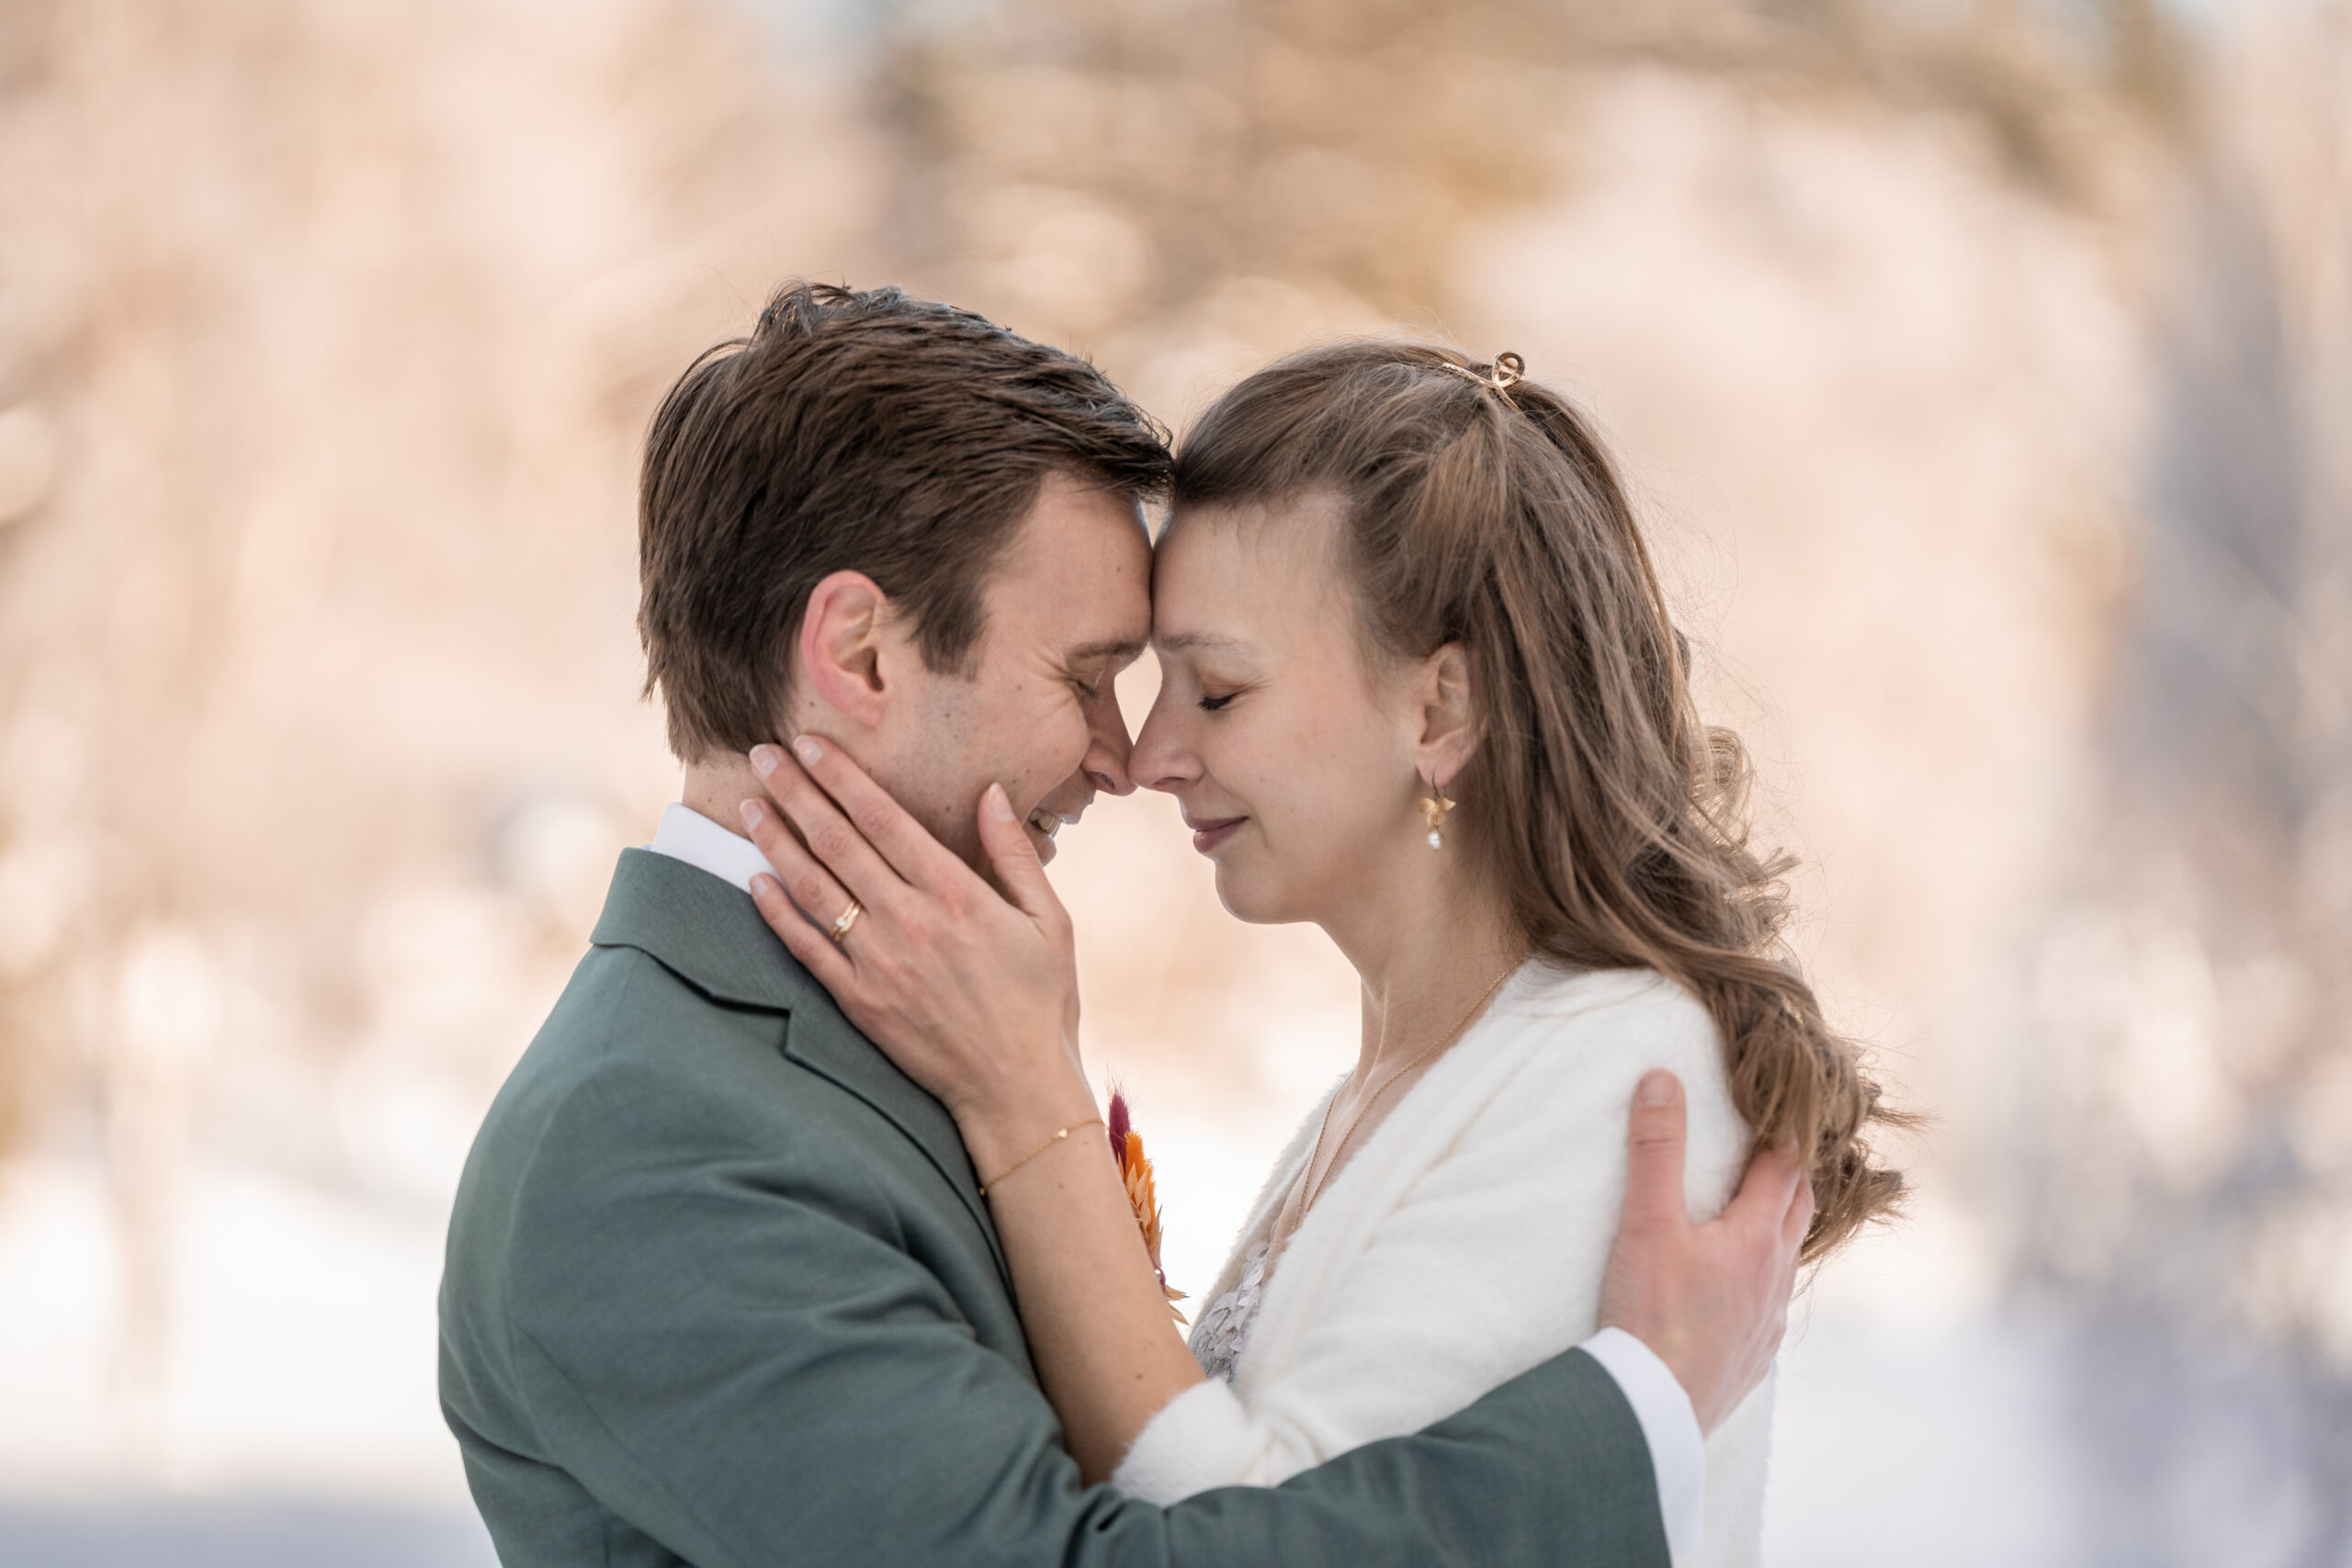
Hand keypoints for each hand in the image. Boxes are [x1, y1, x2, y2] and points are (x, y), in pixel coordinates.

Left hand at [739, 737, 1095, 1173]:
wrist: (1016, 1087)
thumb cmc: (1042, 1001)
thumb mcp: (1050, 920)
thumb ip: (1015, 854)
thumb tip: (991, 794)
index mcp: (955, 893)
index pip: (883, 818)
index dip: (841, 776)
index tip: (810, 744)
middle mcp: (908, 921)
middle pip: (837, 841)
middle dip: (796, 792)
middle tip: (762, 754)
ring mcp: (877, 962)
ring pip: (812, 887)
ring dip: (776, 841)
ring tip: (750, 804)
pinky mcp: (858, 1001)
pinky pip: (806, 947)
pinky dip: (776, 911)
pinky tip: (754, 880)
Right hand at [1597, 1070, 1811, 1433]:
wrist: (1653, 1409)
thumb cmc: (1651, 1314)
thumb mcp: (1646, 1222)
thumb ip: (1655, 1149)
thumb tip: (1662, 1077)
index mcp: (1755, 1238)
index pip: (1784, 1168)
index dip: (1783, 1132)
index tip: (1780, 1103)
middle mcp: (1772, 1278)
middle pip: (1797, 1211)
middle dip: (1792, 1174)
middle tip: (1778, 1145)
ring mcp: (1765, 1323)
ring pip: (1784, 1262)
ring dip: (1777, 1229)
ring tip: (1758, 1212)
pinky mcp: (1750, 1359)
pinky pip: (1767, 1310)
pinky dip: (1760, 1285)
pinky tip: (1740, 1294)